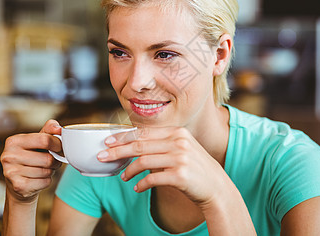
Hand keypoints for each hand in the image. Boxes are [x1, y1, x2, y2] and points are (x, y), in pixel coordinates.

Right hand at [0, 120, 62, 202]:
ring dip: (50, 171)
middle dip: (54, 161)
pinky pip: (45, 182)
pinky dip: (46, 181)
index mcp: (13, 141)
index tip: (59, 147)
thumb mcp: (37, 141)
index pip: (44, 140)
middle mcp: (9, 156)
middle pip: (47, 158)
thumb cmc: (30, 158)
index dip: (57, 144)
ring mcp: (11, 172)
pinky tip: (38, 179)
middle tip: (51, 161)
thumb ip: (48, 131)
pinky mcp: (18, 186)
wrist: (17, 183)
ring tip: (43, 169)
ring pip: (46, 171)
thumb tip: (58, 128)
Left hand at [97, 127, 226, 207]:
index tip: (108, 141)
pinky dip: (141, 184)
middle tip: (102, 156)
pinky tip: (137, 188)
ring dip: (128, 170)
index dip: (123, 136)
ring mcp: (180, 158)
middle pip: (139, 145)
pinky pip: (152, 179)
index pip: (144, 132)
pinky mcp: (180, 176)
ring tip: (123, 176)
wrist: (217, 187)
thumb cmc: (195, 168)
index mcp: (177, 132)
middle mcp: (179, 142)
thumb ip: (162, 144)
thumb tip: (134, 145)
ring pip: (143, 162)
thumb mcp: (182, 149)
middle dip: (117, 151)